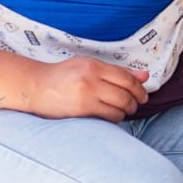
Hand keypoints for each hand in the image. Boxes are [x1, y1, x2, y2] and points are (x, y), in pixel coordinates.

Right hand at [30, 57, 148, 121]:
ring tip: (122, 111)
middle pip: (126, 93)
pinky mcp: (82, 110)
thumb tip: (145, 76)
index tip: (143, 95)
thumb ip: (116, 72)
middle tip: (134, 105)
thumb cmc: (63, 76)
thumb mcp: (88, 66)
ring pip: (120, 107)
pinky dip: (115, 118)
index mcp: (93, 65)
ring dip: (126, 112)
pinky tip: (110, 116)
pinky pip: (109, 117)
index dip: (140, 88)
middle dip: (135, 102)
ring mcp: (86, 95)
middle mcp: (91, 78)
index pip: (127, 77)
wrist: (36, 87)